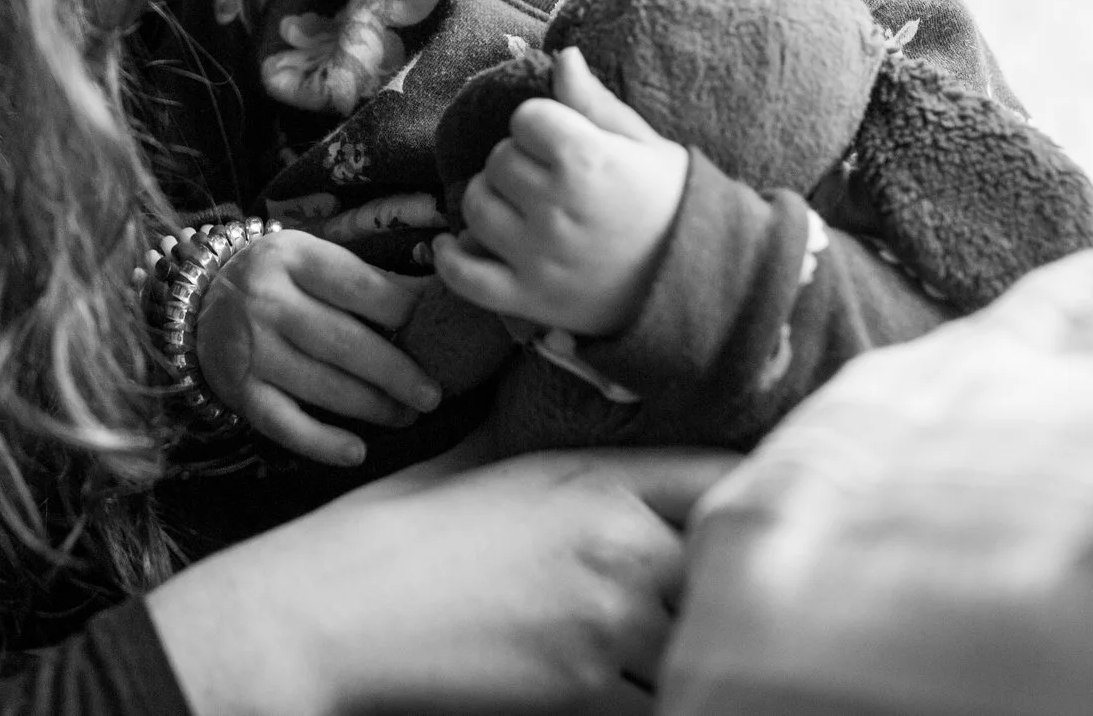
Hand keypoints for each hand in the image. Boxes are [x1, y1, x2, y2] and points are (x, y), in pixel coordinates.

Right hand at [148, 444, 736, 715]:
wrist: (325, 615)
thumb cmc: (385, 539)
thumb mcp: (468, 465)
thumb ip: (529, 442)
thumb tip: (552, 406)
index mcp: (594, 477)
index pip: (722, 477)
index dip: (751, 496)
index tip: (767, 511)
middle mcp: (618, 542)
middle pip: (733, 568)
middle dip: (731, 589)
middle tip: (734, 603)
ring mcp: (606, 619)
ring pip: (704, 646)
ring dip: (699, 654)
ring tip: (692, 657)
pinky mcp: (581, 690)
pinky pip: (657, 703)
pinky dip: (654, 703)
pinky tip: (625, 695)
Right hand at [196, 229, 442, 465]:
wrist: (199, 297)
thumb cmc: (277, 277)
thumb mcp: (313, 259)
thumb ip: (366, 280)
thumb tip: (434, 300)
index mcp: (293, 258)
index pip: (357, 286)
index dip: (403, 311)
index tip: (435, 331)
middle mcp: (266, 301)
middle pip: (343, 341)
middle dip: (395, 372)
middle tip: (432, 394)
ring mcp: (251, 349)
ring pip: (320, 385)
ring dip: (371, 406)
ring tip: (406, 415)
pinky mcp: (239, 390)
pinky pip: (284, 423)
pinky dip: (321, 442)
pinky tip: (356, 451)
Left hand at [433, 49, 690, 337]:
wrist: (699, 281)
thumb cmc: (673, 204)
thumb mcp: (644, 144)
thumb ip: (594, 102)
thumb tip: (562, 55)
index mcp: (585, 158)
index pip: (525, 119)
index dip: (541, 125)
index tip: (560, 141)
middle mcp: (554, 205)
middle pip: (498, 161)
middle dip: (518, 162)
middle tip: (547, 178)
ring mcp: (536, 255)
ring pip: (475, 206)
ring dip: (490, 200)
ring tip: (519, 207)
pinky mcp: (528, 298)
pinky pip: (465, 276)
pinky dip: (451, 259)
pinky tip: (457, 243)